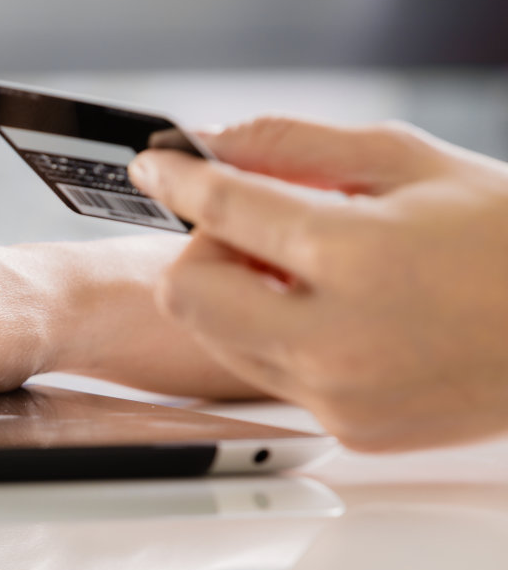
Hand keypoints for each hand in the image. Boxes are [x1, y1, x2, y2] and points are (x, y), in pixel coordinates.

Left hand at [129, 116, 507, 450]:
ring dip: (237, 297)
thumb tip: (219, 141)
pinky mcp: (348, 428)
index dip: (179, 180)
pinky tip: (339, 315)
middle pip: (186, 294)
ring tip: (308, 272)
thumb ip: (301, 147)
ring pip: (219, 340)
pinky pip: (271, 376)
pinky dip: (281, 338)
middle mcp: (335, 338)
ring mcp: (338, 394)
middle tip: (256, 231)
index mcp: (357, 256)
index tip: (158, 166)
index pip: (225, 211)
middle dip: (205, 251)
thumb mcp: (412, 164)